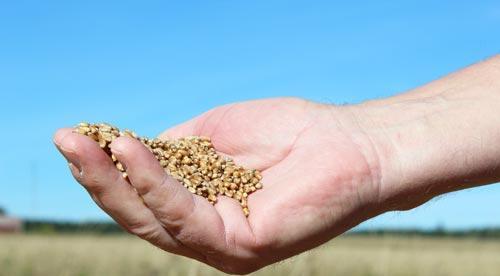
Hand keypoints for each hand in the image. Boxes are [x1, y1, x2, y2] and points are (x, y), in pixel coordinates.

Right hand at [53, 98, 384, 273]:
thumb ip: (174, 150)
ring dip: (114, 183)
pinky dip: (155, 184)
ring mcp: (222, 244)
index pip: (143, 194)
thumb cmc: (289, 132)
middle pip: (139, 214)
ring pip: (152, 223)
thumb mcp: (216, 134)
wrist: (350, 143)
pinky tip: (132, 151)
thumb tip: (130, 151)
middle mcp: (208, 231)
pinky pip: (185, 218)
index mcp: (202, 205)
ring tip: (88, 145)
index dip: (108, 167)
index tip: (81, 135)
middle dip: (98, 178)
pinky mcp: (240, 248)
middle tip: (67, 140)